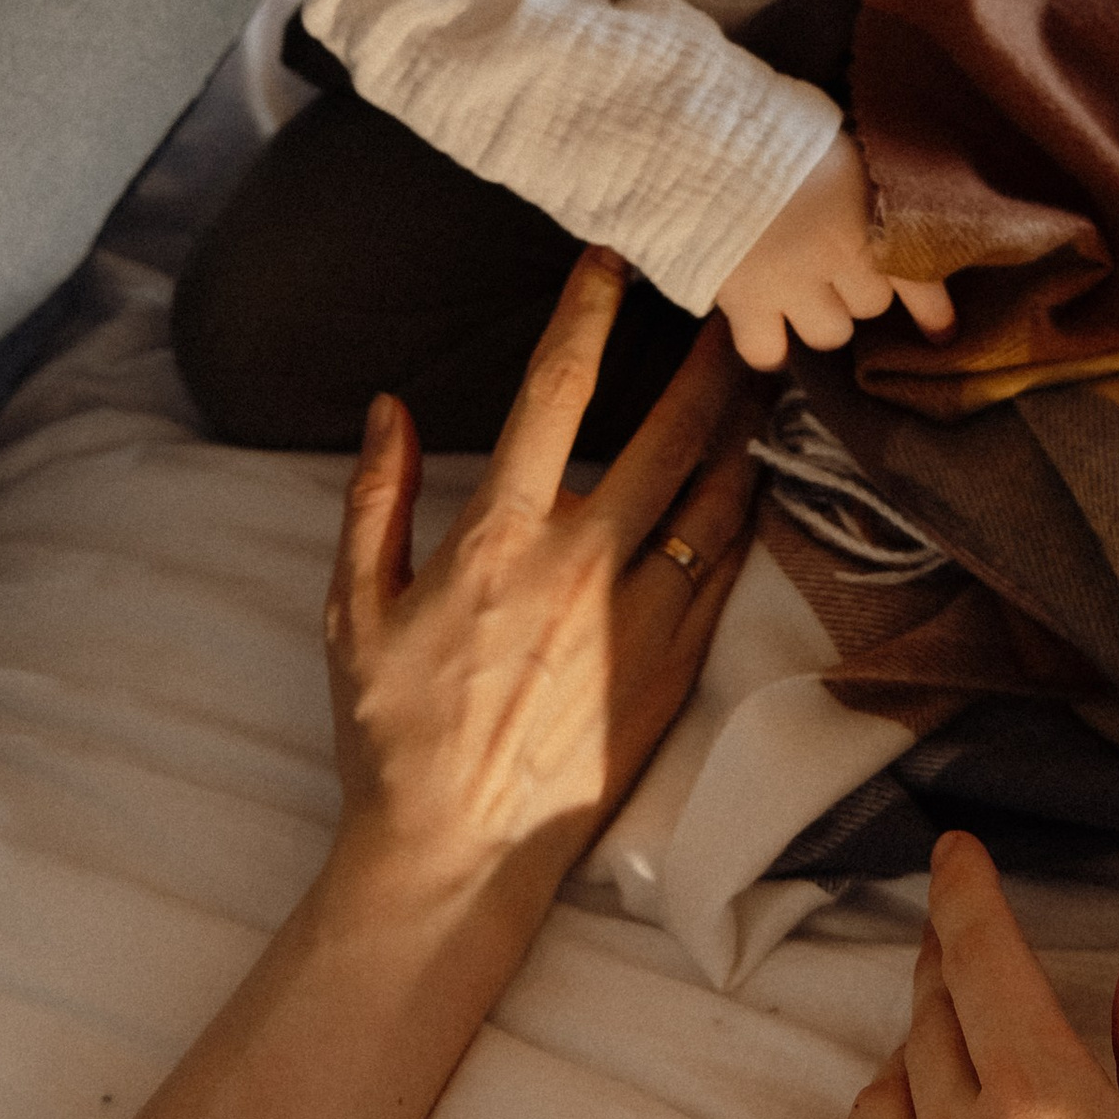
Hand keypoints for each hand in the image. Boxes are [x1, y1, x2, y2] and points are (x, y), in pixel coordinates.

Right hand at [323, 250, 757, 906]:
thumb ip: (375, 498)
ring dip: (744, 428)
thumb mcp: (352, 611)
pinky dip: (747, 512)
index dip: (588, 316)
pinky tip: (757, 478)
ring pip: (717, 498)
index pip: (555, 396)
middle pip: (670, 435)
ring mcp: (640, 621)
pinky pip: (727, 570)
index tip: (614, 263)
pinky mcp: (675, 669)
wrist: (455, 855)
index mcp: (499, 541)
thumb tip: (392, 406)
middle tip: (739, 303)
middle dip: (709, 359)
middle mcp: (582, 568)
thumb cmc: (392, 734)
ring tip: (766, 375)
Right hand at [714, 129, 954, 369]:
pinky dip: (768, 347)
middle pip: (871, 305)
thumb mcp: (838, 144)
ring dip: (821, 317)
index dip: (933, 312)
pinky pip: (767, 352)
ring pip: (830, 334)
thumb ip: (863, 183)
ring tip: (800, 293)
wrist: (699, 136)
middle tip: (832, 266)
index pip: (920, 277)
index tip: (943, 336)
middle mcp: (838, 256)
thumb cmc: (771, 129)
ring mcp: (791, 284)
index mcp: (868, 213)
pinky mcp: (745, 302)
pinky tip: (766, 331)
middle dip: (857, 289)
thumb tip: (885, 201)